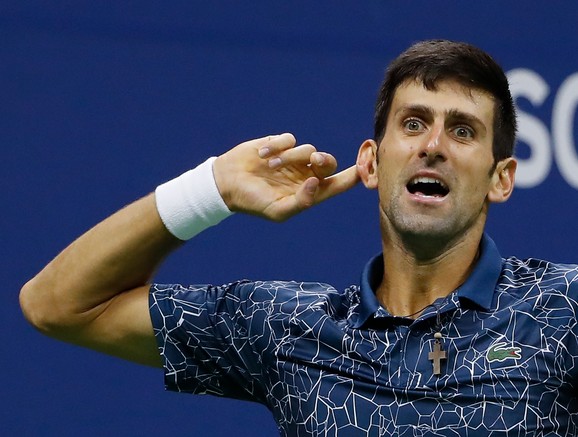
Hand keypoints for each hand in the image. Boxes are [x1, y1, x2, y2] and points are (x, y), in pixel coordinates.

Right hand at [214, 133, 359, 220]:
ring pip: (308, 149)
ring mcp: (293, 159)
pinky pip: (289, 139)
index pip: (337, 184)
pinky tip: (262, 156)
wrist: (227, 182)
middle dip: (324, 159)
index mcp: (308, 193)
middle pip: (327, 162)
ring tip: (269, 166)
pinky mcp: (280, 144)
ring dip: (289, 157)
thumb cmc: (253, 201)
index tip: (365, 167)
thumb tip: (317, 183)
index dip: (353, 176)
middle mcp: (305, 174)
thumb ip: (301, 202)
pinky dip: (277, 146)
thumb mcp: (277, 210)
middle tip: (314, 160)